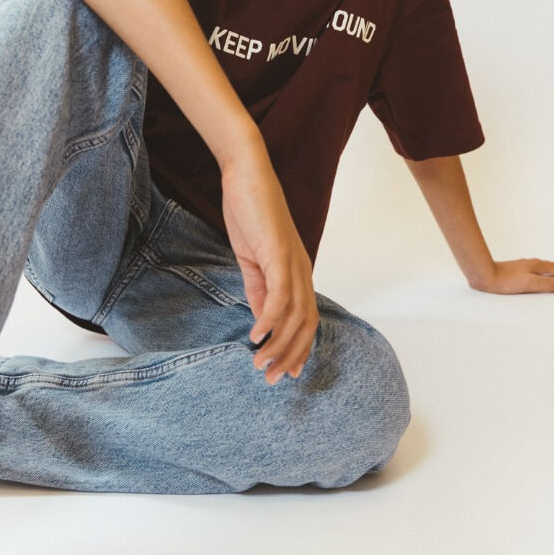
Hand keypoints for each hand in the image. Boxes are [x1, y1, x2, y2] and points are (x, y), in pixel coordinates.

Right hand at [219, 147, 319, 384]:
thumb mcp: (252, 259)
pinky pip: (280, 296)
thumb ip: (258, 289)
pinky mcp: (279, 254)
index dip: (300, 349)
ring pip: (296, 316)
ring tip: (260, 364)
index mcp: (298, 272)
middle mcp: (302, 271)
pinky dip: (269, 320)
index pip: (307, 320)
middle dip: (291, 357)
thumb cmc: (249, 213)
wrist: (246, 175)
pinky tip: (256, 335)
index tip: (287, 372)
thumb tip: (260, 320)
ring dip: (279, 346)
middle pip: (307, 326)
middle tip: (271, 379)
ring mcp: (293, 262)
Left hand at [470, 259, 553, 293]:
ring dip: (553, 271)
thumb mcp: (530, 283)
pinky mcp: (516, 271)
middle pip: (551, 266)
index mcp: (537, 266)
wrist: (485, 275)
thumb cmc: (506, 280)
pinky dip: (543, 273)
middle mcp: (531, 264)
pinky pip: (535, 271)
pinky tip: (538, 277)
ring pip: (543, 268)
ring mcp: (523, 266)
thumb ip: (547, 284)